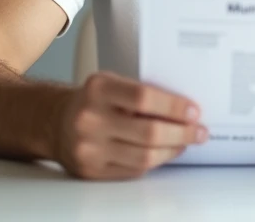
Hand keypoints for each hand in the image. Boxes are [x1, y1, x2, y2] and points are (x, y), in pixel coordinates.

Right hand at [52, 71, 206, 179]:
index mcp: (98, 89)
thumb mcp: (111, 84)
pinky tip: (165, 153)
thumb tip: (183, 110)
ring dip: (172, 150)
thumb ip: (140, 93)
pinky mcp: (91, 170)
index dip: (173, 107)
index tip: (194, 111)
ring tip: (185, 143)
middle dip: (182, 133)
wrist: (55, 122)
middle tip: (199, 131)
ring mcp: (89, 148)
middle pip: (148, 132)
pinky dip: (155, 162)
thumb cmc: (92, 101)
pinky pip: (133, 170)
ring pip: (144, 157)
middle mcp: (90, 119)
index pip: (144, 97)